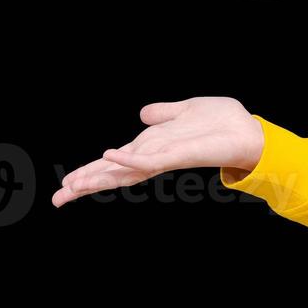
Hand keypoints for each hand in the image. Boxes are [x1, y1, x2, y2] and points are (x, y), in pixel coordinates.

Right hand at [53, 97, 265, 206]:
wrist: (249, 131)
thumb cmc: (222, 122)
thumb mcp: (185, 110)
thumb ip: (162, 113)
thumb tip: (143, 113)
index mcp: (152, 147)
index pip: (115, 162)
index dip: (91, 171)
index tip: (66, 184)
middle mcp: (155, 156)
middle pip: (114, 172)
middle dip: (86, 183)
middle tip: (58, 198)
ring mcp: (165, 157)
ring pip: (125, 171)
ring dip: (99, 177)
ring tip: (73, 186)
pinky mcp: (178, 156)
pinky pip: (151, 159)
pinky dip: (130, 159)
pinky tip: (111, 156)